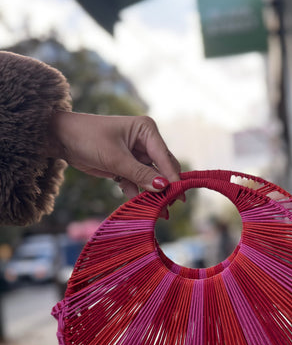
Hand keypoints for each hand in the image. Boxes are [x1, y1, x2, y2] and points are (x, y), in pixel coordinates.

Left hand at [48, 111, 180, 197]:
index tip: (178, 196)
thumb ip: (140, 174)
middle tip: (171, 208)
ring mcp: (136, 155)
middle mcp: (146, 142)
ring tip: (160, 213)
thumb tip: (163, 187)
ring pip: (151, 178)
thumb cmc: (88, 138)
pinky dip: (137, 194)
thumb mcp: (115, 158)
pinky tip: (141, 208)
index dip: (172, 177)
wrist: (61, 138)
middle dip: (165, 188)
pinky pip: (137, 183)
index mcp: (147, 131)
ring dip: (152, 194)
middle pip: (162, 168)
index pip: (165, 157)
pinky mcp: (126, 166)